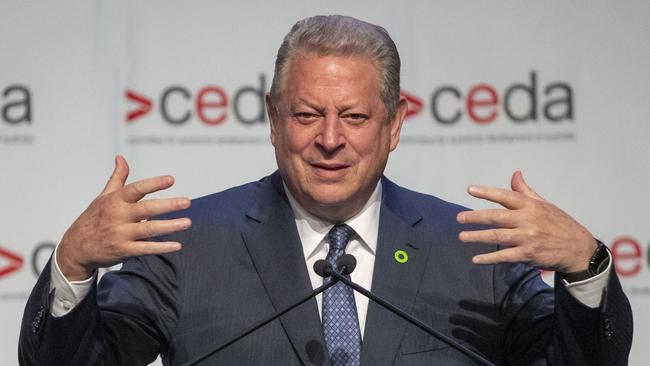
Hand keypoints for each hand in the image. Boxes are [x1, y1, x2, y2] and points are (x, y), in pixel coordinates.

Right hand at [57, 155, 191, 279]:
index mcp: (115, 200)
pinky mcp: (123, 250)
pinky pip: (145, 249)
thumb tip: (121, 157)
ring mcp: (120, 234)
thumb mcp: (103, 196)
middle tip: (187, 202)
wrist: (75, 247)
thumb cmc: (94, 218)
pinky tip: (177, 245)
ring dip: (170, 226)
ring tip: (187, 222)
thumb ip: (117, 178)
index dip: (154, 184)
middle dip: (168, 205)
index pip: (136, 189)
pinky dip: (161, 247)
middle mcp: (118, 216)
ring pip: (149, 229)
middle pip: (147, 209)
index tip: (171, 180)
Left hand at [456, 171, 596, 272]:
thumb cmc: (558, 223)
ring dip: (477, 237)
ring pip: (497, 237)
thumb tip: (515, 173)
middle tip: (459, 218)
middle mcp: (528, 220)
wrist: (578, 248)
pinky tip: (475, 259)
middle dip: (475, 217)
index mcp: (531, 206)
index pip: (505, 196)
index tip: (470, 190)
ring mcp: (528, 238)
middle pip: (496, 217)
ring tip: (461, 236)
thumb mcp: (544, 204)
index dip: (487, 192)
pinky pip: (504, 256)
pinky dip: (489, 258)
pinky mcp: (528, 254)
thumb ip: (525, 191)